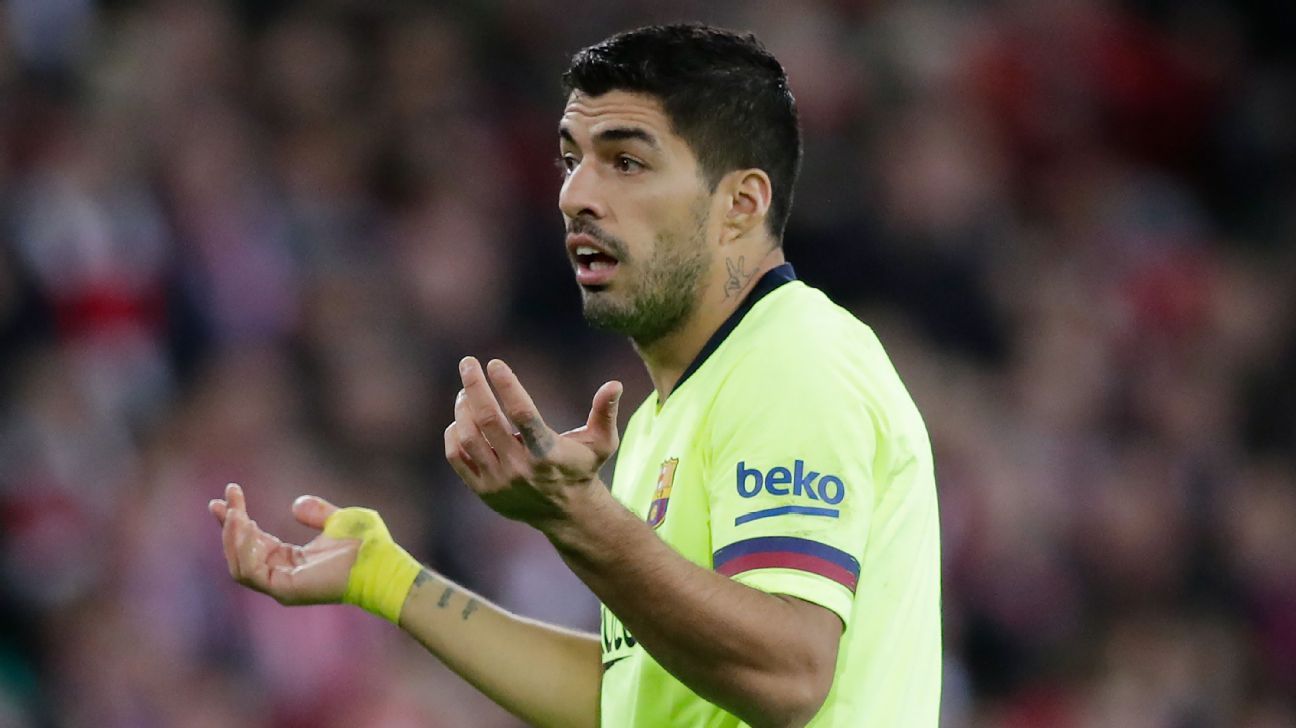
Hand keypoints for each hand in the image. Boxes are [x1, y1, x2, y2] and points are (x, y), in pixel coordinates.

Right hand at [208, 483, 356, 604]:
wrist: (381, 562)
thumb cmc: (367, 545)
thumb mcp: (338, 520)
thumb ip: (316, 512)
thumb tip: (294, 505)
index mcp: (291, 561)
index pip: (254, 542)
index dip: (237, 520)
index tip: (227, 496)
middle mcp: (282, 575)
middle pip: (241, 552)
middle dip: (229, 526)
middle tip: (221, 500)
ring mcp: (282, 586)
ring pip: (240, 563)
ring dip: (232, 537)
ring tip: (234, 513)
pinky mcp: (285, 589)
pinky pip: (252, 571)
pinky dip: (244, 549)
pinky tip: (246, 525)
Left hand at [444, 357, 621, 526]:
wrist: (566, 512)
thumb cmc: (582, 467)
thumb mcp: (601, 442)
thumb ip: (605, 412)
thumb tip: (614, 383)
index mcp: (547, 453)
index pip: (522, 413)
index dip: (507, 385)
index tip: (495, 363)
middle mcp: (520, 468)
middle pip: (488, 420)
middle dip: (475, 386)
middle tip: (468, 362)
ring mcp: (499, 481)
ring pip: (469, 437)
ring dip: (463, 409)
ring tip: (465, 392)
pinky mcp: (483, 490)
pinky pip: (457, 457)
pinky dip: (454, 434)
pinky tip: (460, 418)